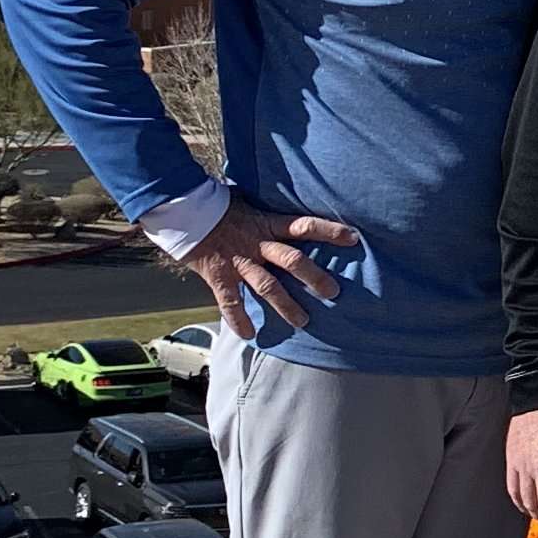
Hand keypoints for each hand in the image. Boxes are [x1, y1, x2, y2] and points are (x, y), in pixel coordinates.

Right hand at [181, 196, 361, 338]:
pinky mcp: (217, 275)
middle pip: (292, 260)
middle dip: (314, 278)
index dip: (329, 231)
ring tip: (303, 321)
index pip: (304, 225)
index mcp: (267, 223)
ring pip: (267, 286)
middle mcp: (256, 244)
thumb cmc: (220, 206)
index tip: (353, 238)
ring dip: (286, 305)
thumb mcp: (250, 202)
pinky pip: (230, 301)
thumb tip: (293, 205)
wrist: (184, 210)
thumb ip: (270, 211)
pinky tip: (249, 335)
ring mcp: (238, 261)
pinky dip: (238, 319)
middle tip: (333, 293)